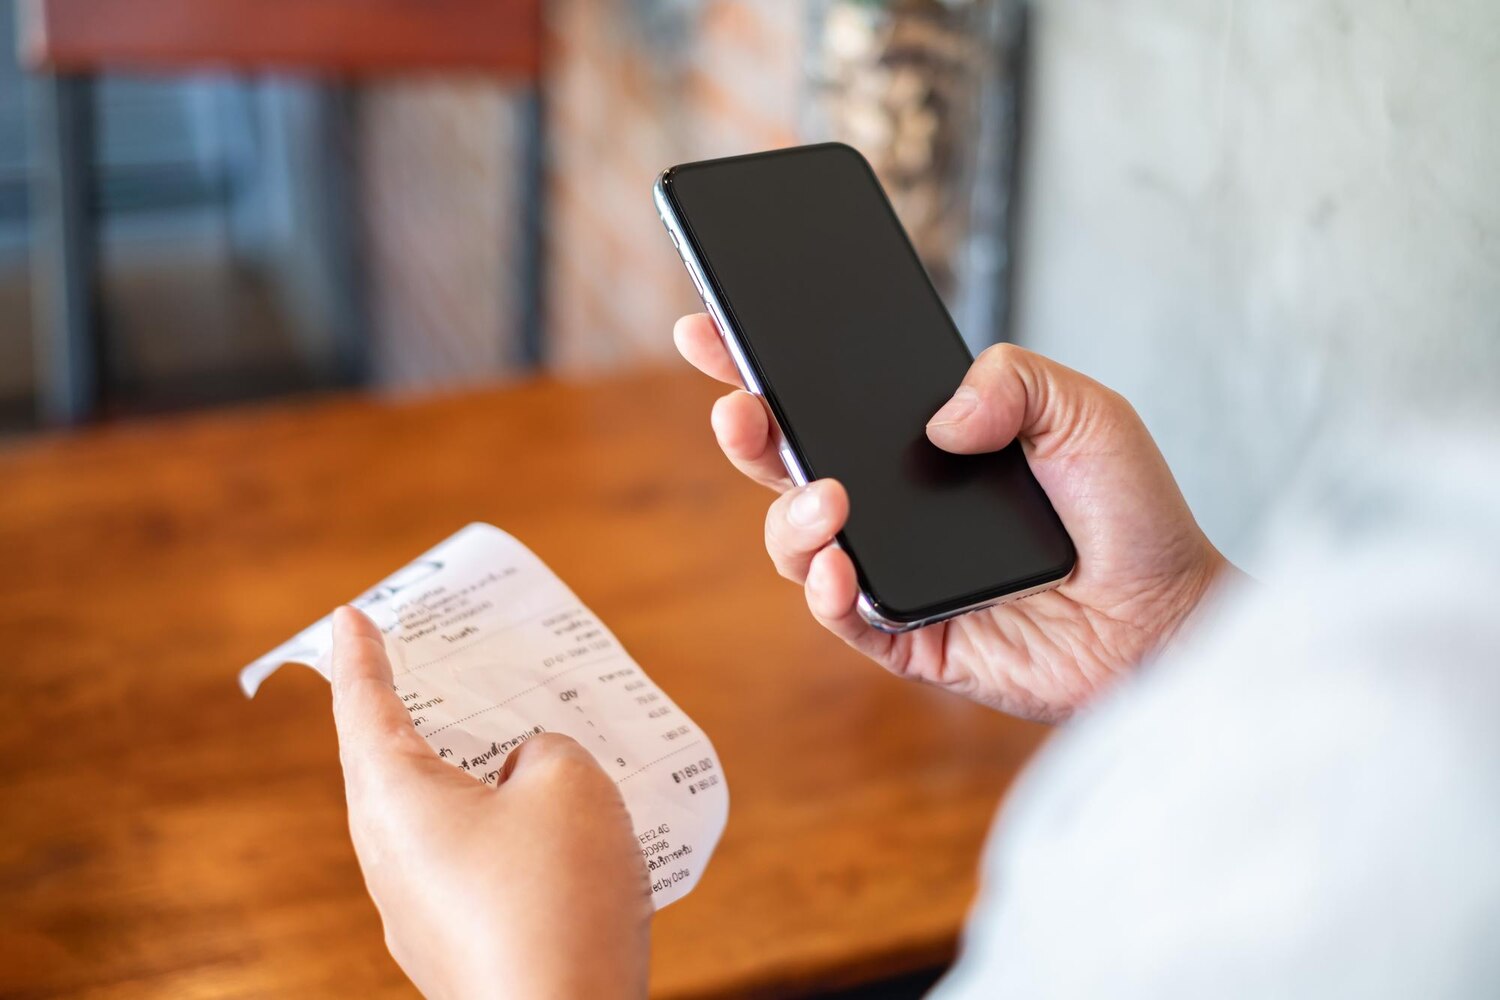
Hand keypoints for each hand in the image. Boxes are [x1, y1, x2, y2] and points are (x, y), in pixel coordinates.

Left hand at [329, 606, 650, 999]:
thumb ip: (545, 750)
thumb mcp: (569, 782)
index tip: (347, 618)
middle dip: (413, 715)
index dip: (360, 656)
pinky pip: (467, 869)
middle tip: (432, 671)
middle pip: (388, 766)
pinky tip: (553, 838)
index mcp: (395, 800)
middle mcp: (389, 857)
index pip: (365, 707)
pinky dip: (498, 836)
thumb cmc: (557, 895)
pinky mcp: (456, 951)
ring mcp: (418, 914)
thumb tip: (526, 768)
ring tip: (523, 754)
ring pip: (434, 822)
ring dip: (470, 781)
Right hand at [674, 315, 1234, 721]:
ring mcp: (893, 571)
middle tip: (739, 408)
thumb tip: (937, 419)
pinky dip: (825, 591)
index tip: (714, 329)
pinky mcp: (907, 637)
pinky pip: (840, 615)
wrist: (1169, 620)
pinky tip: (840, 567)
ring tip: (829, 499)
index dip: (763, 366)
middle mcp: (895, 505)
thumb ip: (1016, 381)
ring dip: (790, 516)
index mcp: (923, 445)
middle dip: (748, 432)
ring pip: (797, 541)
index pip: (827, 400)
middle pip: (789, 464)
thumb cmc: (1132, 516)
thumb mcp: (1086, 412)